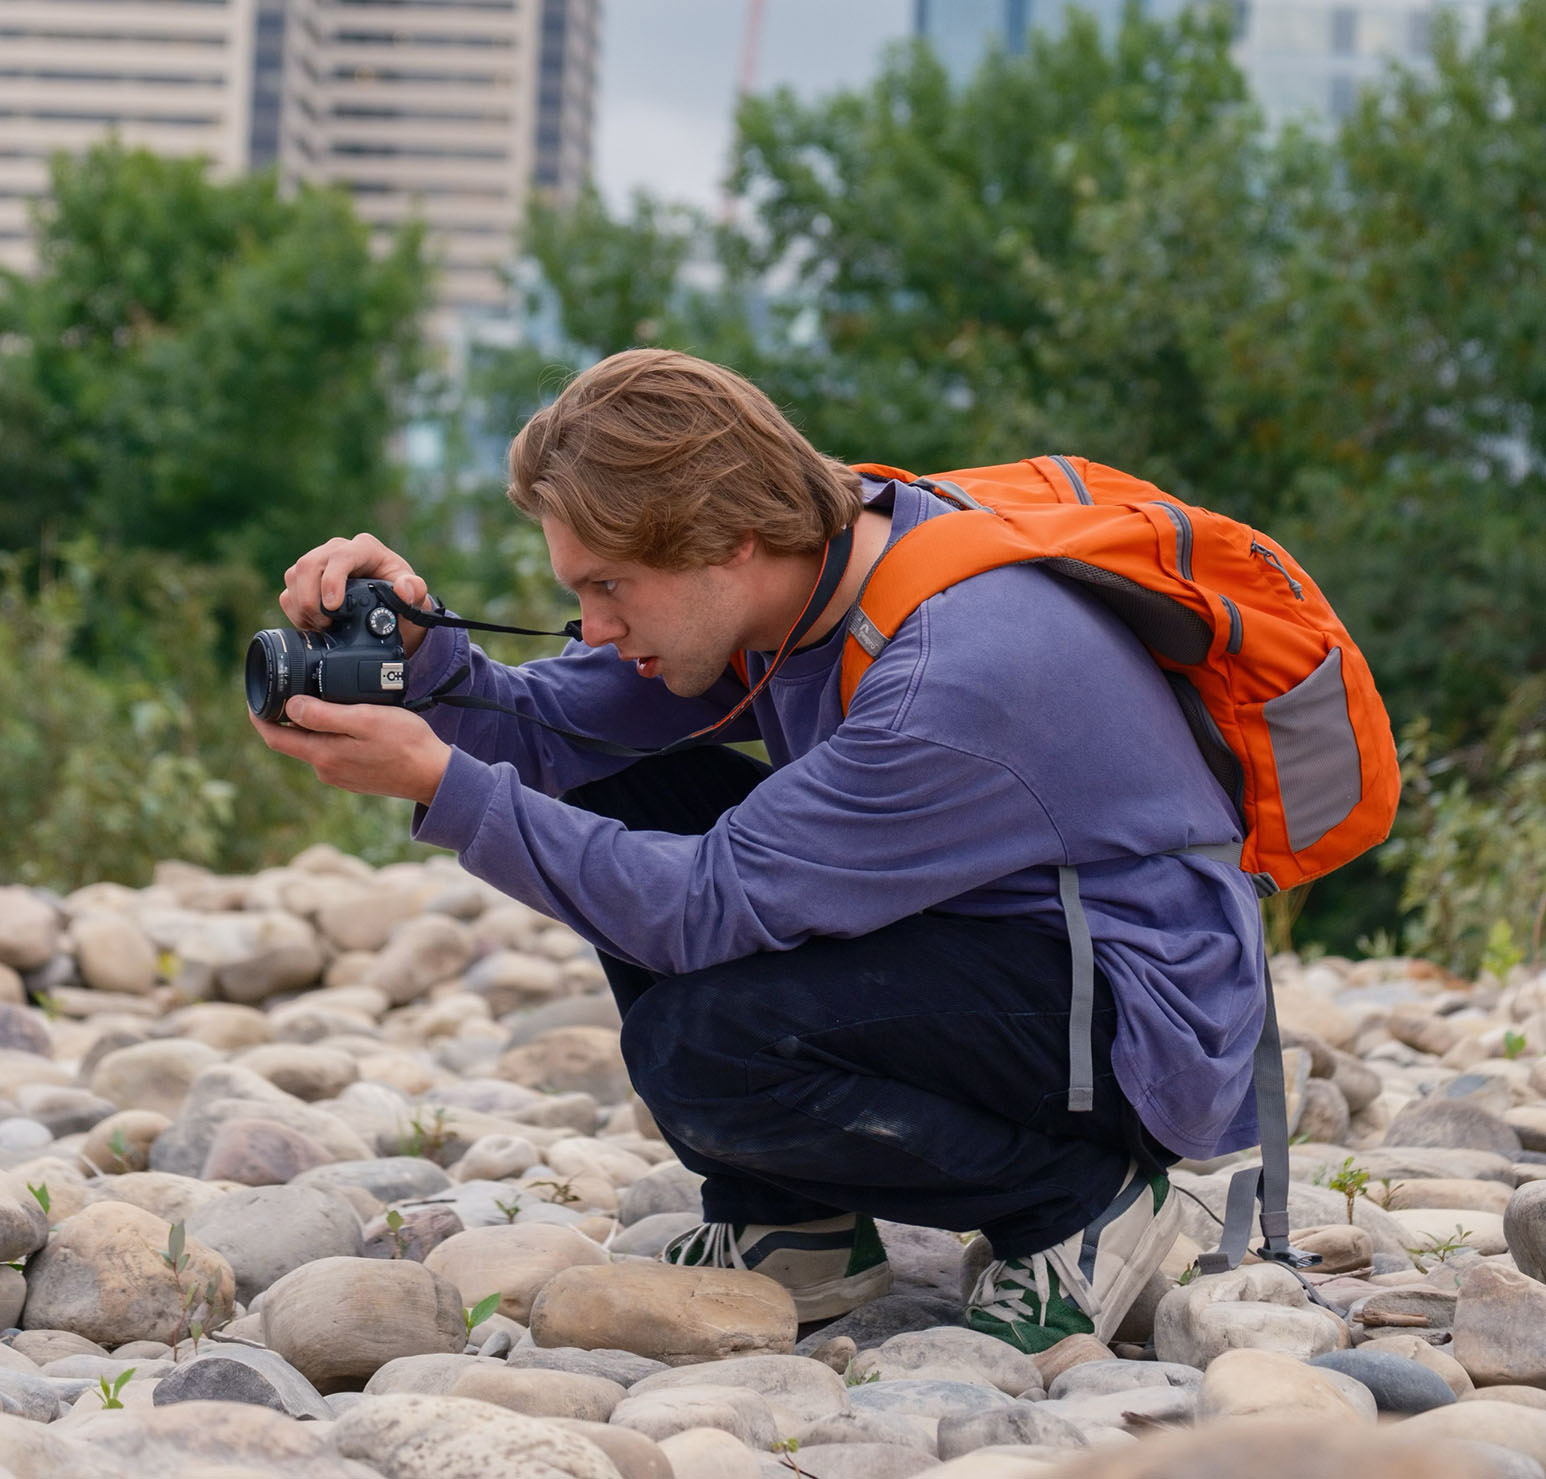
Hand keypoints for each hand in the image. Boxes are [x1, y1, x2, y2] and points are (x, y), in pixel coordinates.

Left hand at [248, 697, 452, 805]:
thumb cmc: (405, 743)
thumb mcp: (365, 719)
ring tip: (324, 698)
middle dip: (285, 716)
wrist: (434, 775)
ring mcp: (340, 775)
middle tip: (289, 687)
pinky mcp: (354, 777)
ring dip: (312, 724)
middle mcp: (326, 769)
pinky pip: (333, 752)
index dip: (259, 715)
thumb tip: (289, 706)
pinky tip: (349, 721)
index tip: (255, 696)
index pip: (274, 736)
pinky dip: (331, 734)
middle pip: (292, 740)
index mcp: (322, 754)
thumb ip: (324, 714)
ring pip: (314, 744)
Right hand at [281, 534, 432, 658]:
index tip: (333, 606)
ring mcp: (319, 564)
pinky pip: (288, 592)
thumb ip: (415, 591)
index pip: (341, 557)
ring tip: (322, 626)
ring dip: (302, 606)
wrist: (392, 614)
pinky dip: (296, 612)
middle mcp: (338, 551)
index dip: (332, 580)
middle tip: (326, 623)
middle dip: (312, 598)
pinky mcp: (305, 580)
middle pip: (309, 564)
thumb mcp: (416, 598)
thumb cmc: (404, 600)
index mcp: (365, 549)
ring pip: (294, 576)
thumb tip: (404, 589)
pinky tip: (313, 625)